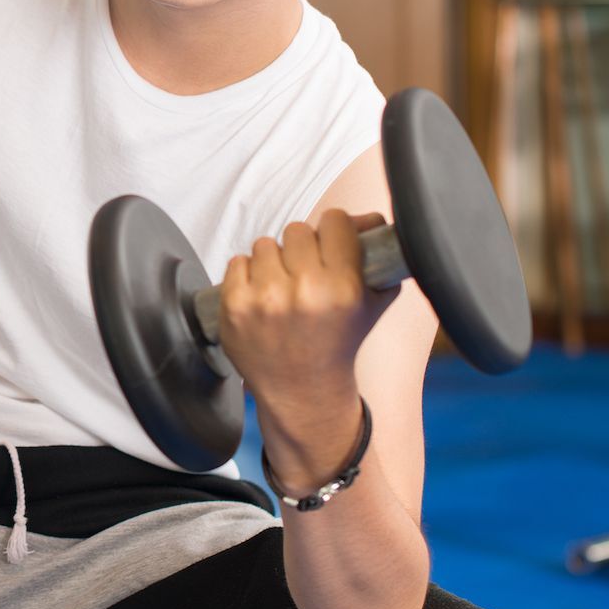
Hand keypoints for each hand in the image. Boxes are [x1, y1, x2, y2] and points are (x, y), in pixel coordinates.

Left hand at [217, 211, 396, 423]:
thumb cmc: (338, 341)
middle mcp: (305, 292)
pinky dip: (246, 275)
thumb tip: (369, 217)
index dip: (334, 230)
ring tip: (282, 287)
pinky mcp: (234, 307)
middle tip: (304, 272)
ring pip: (265, 244)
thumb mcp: (371, 301)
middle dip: (301, 248)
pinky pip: (237, 262)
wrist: (303, 391)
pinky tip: (261, 297)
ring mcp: (266, 299)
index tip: (331, 244)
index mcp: (343, 287)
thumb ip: (374, 254)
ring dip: (272, 261)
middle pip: (297, 230)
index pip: (334, 221)